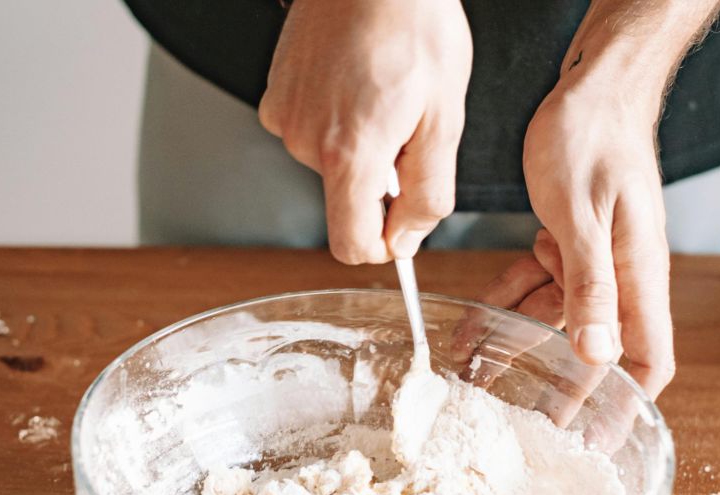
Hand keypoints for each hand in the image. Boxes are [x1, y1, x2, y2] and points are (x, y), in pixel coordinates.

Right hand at [258, 0, 471, 263]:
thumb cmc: (415, 25)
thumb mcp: (444, 118)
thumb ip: (428, 193)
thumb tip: (404, 242)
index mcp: (348, 153)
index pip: (351, 244)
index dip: (381, 244)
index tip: (401, 225)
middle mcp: (305, 142)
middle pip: (346, 200)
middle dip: (380, 179)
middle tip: (405, 124)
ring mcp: (285, 118)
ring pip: (329, 165)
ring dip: (359, 145)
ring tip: (380, 92)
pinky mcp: (275, 98)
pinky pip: (311, 133)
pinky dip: (335, 121)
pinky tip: (353, 82)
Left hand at [482, 78, 673, 398]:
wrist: (589, 88)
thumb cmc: (596, 138)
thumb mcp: (585, 214)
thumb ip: (590, 284)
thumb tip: (597, 353)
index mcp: (638, 275)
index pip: (648, 357)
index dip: (628, 403)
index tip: (600, 441)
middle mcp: (617, 276)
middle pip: (591, 348)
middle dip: (560, 388)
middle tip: (525, 427)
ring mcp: (589, 260)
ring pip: (550, 319)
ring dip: (513, 346)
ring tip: (476, 379)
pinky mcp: (562, 242)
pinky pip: (530, 284)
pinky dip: (502, 302)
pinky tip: (470, 327)